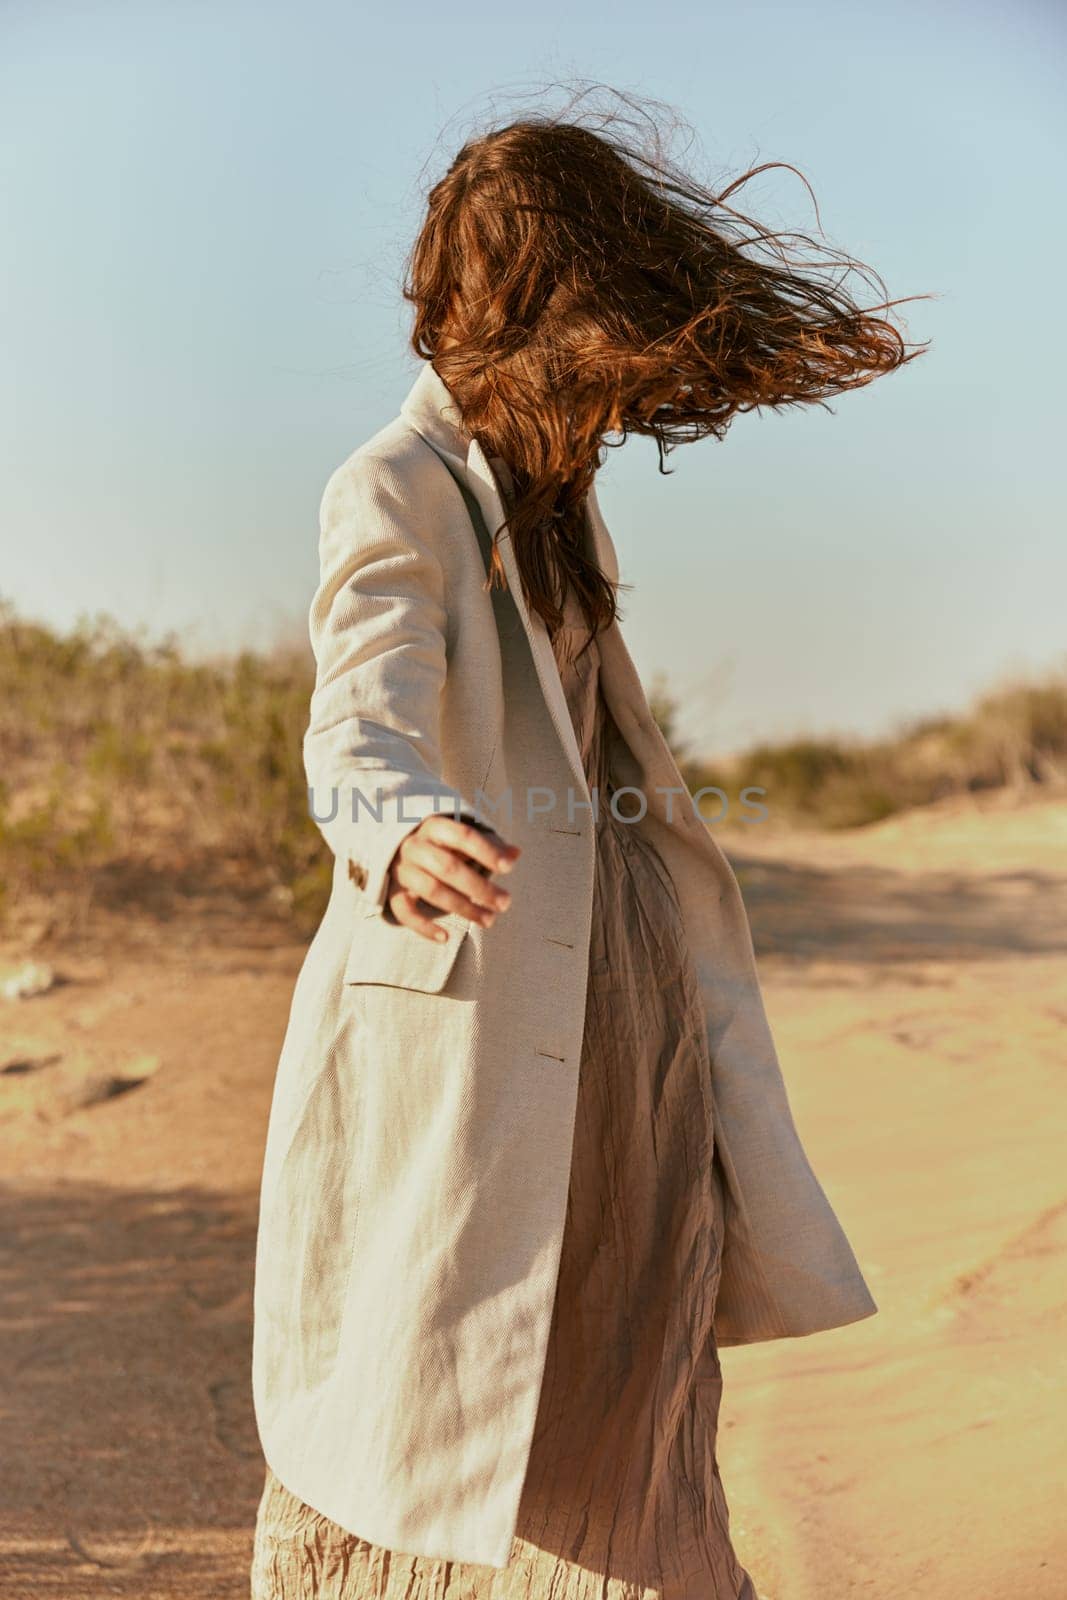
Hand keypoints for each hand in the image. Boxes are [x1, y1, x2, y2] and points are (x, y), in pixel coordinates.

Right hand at [384, 815, 520, 941]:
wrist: (398, 850)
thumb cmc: (442, 845)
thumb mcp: (463, 840)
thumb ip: (490, 845)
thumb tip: (516, 853)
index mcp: (434, 827)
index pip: (462, 836)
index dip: (486, 851)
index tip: (508, 868)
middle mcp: (415, 846)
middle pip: (447, 866)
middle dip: (479, 887)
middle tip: (505, 903)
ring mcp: (401, 870)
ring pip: (431, 890)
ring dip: (462, 908)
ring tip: (489, 919)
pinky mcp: (393, 892)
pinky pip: (405, 912)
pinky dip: (423, 927)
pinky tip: (446, 937)